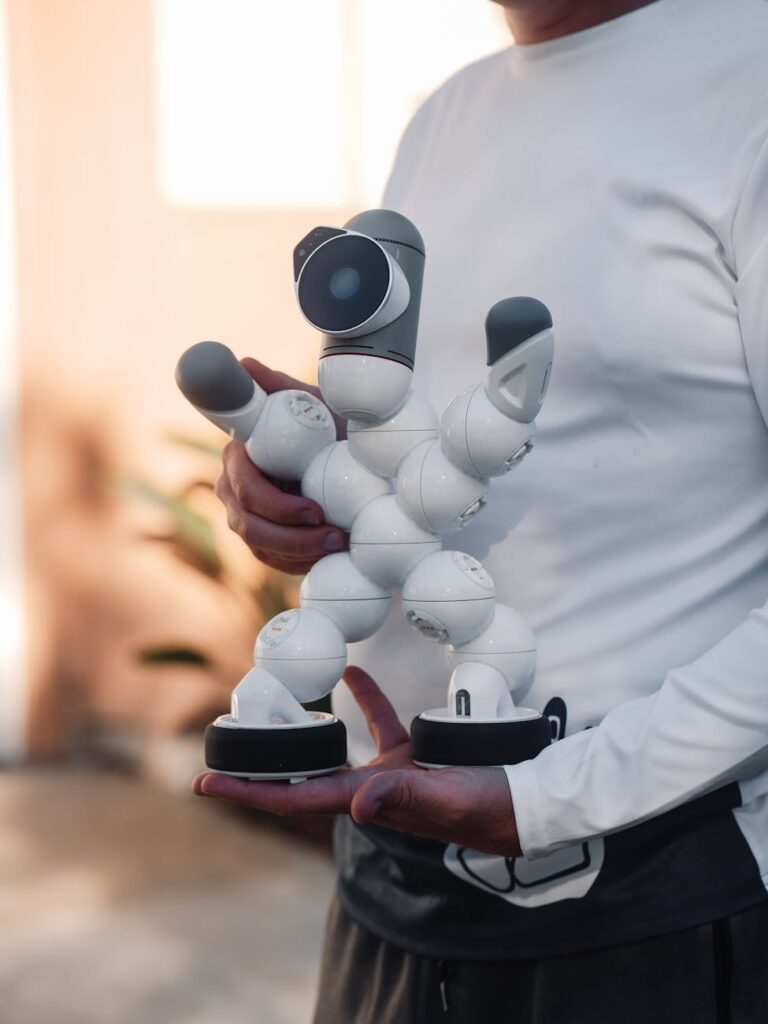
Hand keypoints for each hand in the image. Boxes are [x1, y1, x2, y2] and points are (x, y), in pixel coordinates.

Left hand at [193, 667, 521, 856]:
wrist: (529, 801)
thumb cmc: (492, 805)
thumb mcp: (449, 799)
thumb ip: (405, 798)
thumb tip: (355, 805)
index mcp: (367, 801)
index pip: (294, 798)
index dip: (248, 791)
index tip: (204, 782)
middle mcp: (368, 791)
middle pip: (298, 778)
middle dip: (257, 768)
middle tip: (218, 750)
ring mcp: (390, 774)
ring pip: (333, 751)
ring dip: (301, 734)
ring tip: (268, 714)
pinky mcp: (413, 757)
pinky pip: (379, 723)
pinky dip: (364, 697)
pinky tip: (353, 669)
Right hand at [214, 358, 346, 574]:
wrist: (352, 456)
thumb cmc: (328, 425)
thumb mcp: (312, 403)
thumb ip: (277, 387)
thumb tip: (244, 364)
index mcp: (238, 457)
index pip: (244, 489)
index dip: (276, 505)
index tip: (314, 512)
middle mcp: (234, 490)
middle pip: (249, 526)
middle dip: (294, 538)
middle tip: (337, 536)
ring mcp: (247, 518)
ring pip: (263, 548)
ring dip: (302, 553)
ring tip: (342, 547)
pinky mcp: (265, 541)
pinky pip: (276, 561)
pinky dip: (303, 563)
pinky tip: (332, 557)